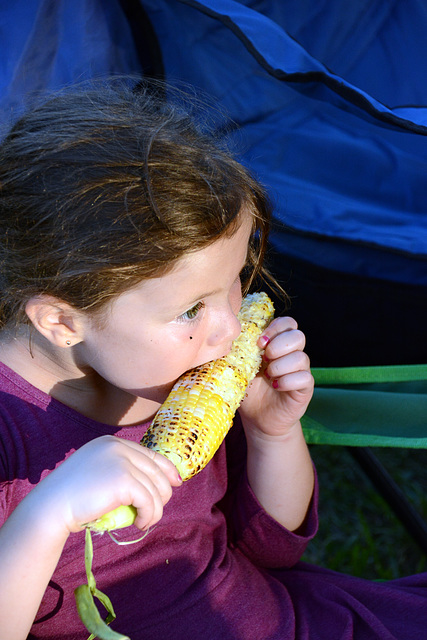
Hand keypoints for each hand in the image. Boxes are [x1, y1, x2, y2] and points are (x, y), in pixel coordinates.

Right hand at [28, 435, 181, 536]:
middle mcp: (118, 447)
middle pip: (156, 470)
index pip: (149, 453)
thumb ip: (119, 470)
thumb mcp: (97, 473)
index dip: (166, 468)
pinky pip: (149, 501)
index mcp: (111, 443)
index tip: (175, 482)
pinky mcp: (124, 480)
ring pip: (155, 488)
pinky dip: (149, 515)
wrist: (51, 507)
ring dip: (155, 509)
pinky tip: (140, 524)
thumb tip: (151, 482)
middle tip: (154, 512)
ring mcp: (121, 461)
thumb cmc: (71, 498)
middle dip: (162, 493)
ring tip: (144, 521)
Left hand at [239, 316, 313, 436]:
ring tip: (268, 376)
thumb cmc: (248, 389)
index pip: (288, 323)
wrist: (257, 418)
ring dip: (280, 365)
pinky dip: (288, 381)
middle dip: (278, 345)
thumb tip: (225, 337)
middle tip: (263, 358)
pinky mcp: (305, 388)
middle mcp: (292, 354)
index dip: (275, 327)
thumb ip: (237, 351)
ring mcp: (300, 371)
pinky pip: (305, 377)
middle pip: (298, 336)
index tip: (259, 341)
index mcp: (277, 344)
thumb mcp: (238, 367)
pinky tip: (276, 386)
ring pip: (302, 357)